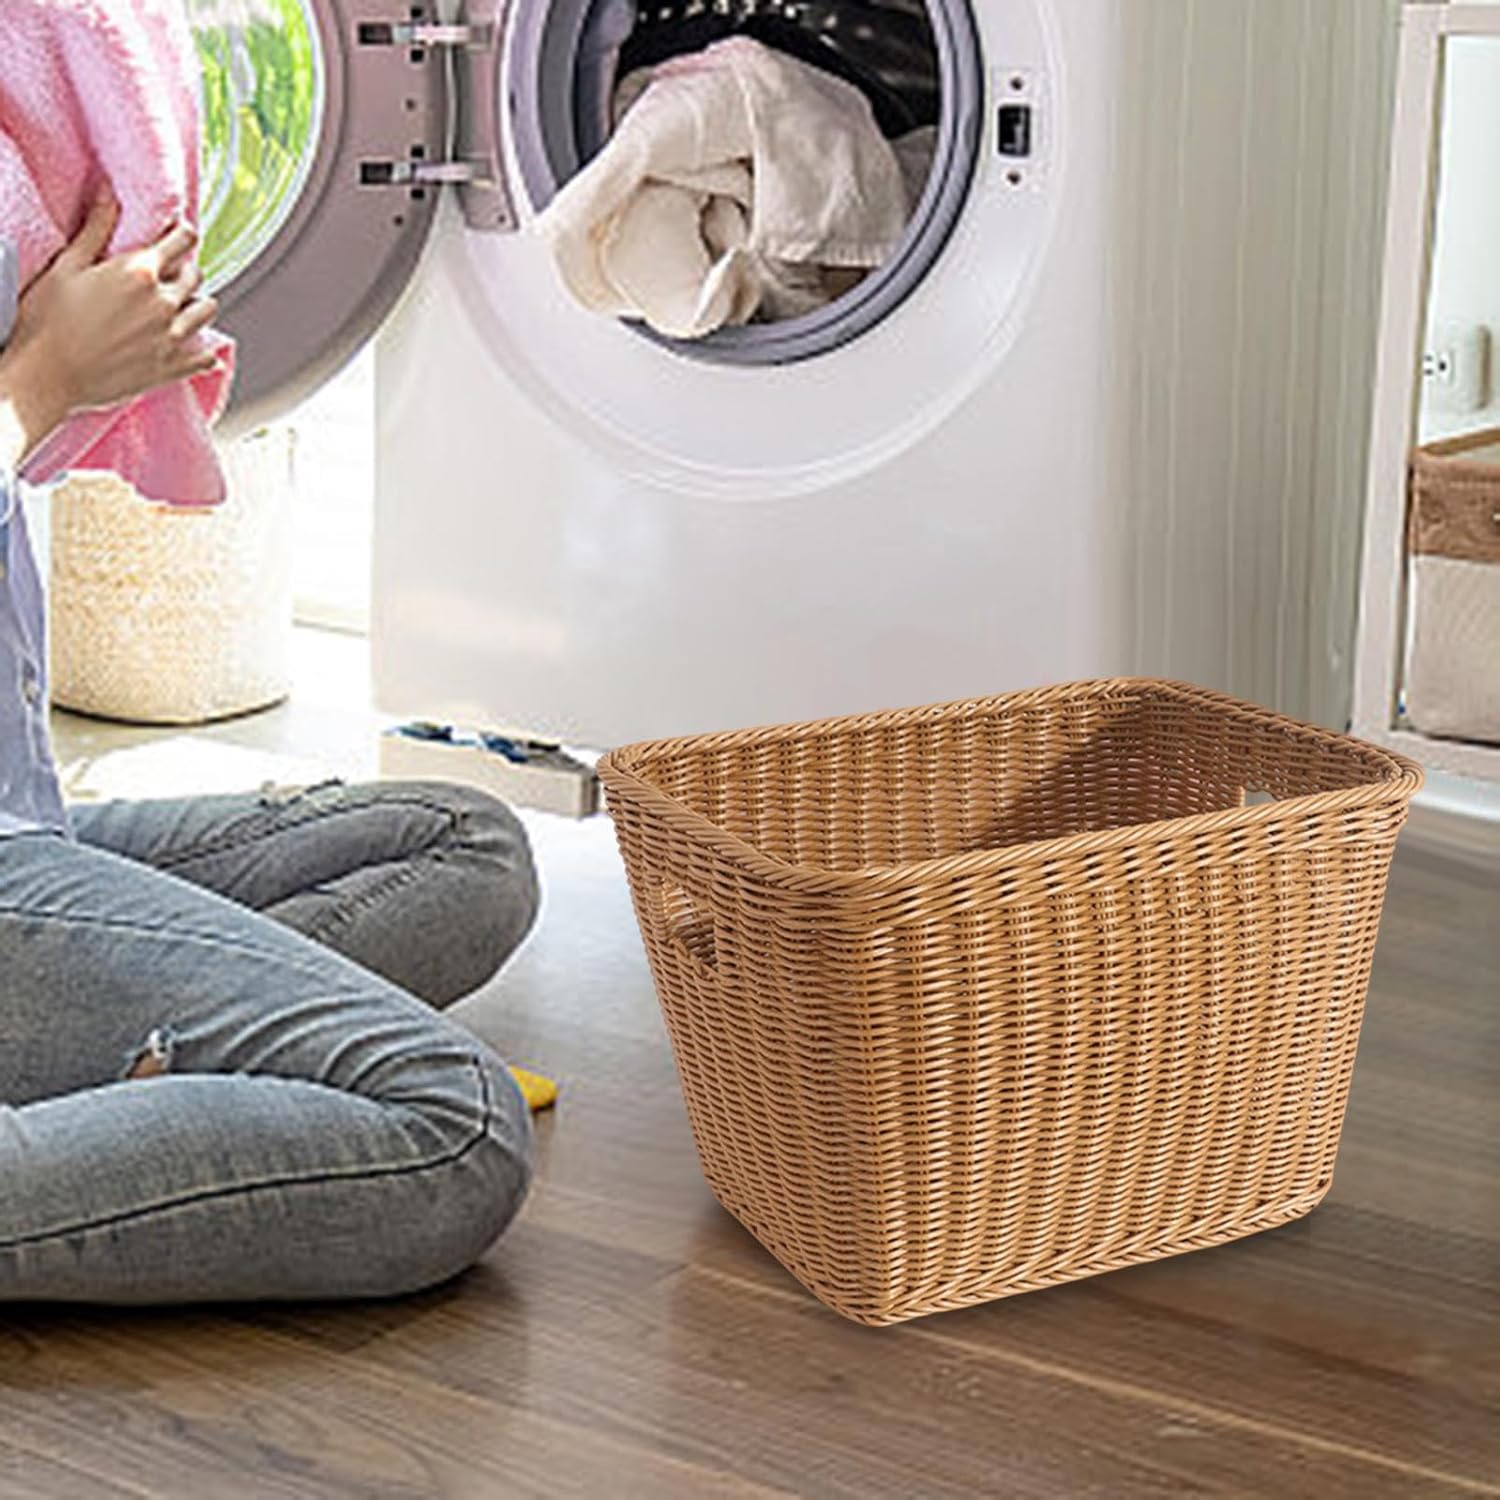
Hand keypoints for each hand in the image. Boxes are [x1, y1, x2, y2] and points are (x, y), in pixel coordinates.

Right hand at [6, 191, 219, 431]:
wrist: (47, 376)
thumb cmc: (48, 321)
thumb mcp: (67, 266)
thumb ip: (95, 229)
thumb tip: (108, 194)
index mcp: (140, 272)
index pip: (181, 241)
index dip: (182, 234)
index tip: (181, 235)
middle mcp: (164, 303)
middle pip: (195, 276)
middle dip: (186, 270)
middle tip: (172, 273)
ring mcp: (172, 337)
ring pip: (206, 310)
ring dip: (198, 304)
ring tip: (183, 306)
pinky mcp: (172, 368)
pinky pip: (206, 357)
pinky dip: (206, 352)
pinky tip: (202, 351)